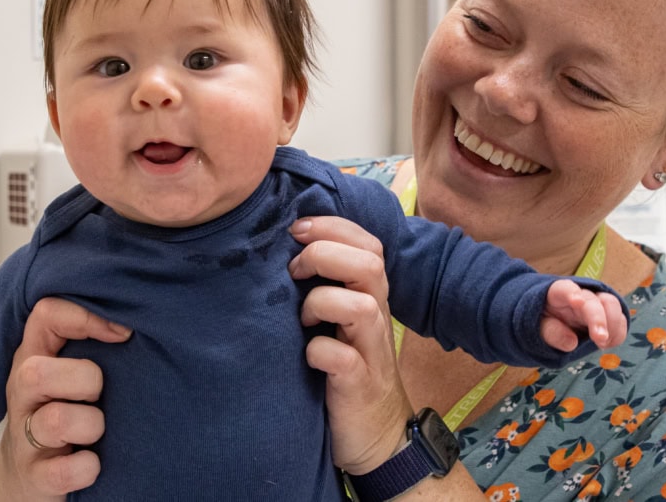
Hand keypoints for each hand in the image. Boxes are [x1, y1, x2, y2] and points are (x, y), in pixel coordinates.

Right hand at [0, 297, 131, 500]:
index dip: (85, 317)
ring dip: (91, 425)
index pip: (46, 315)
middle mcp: (23, 394)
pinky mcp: (35, 477)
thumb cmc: (63, 414)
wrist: (28, 481)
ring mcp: (25, 438)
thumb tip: (138, 324)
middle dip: (85, 380)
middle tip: (99, 395)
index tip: (124, 334)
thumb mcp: (68, 374)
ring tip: (97, 432)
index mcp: (34, 359)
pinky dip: (88, 467)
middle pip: (37, 372)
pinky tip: (93, 463)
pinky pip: (66, 471)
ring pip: (57, 420)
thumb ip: (92, 345)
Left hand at [289, 216, 412, 475]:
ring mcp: (370, 351)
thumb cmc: (348, 372)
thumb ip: (327, 288)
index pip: (368, 243)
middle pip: (369, 263)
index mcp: (371, 297)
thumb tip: (287, 249)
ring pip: (361, 306)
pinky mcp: (358, 385)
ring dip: (323, 302)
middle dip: (324, 254)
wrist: (379, 439)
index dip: (332, 227)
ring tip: (303, 317)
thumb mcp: (340, 323)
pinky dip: (318, 351)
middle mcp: (376, 318)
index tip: (295, 230)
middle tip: (295, 271)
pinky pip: (341, 357)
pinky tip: (307, 356)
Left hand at [540, 280, 628, 351]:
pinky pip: (620, 319)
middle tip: (600, 339)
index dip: (571, 293)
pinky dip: (618, 333)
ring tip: (603, 344)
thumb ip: (552, 333)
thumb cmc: (545, 321)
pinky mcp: (608, 314)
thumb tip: (572, 343)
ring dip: (613, 325)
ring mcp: (596, 302)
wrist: (556, 322)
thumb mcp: (540, 328)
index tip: (577, 302)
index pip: (565, 289)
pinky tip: (608, 344)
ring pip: (611, 304)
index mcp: (558, 294)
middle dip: (599, 318)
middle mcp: (580, 295)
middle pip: (593, 300)